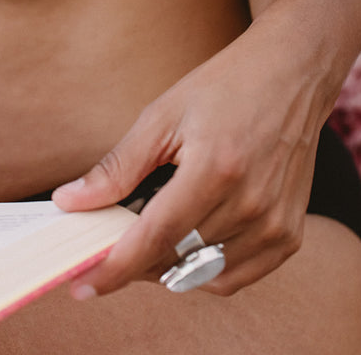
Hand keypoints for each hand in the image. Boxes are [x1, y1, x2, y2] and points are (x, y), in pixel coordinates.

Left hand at [52, 25, 322, 297]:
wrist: (290, 74)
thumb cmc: (223, 87)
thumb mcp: (162, 115)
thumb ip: (117, 166)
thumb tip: (70, 202)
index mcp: (216, 167)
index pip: (156, 236)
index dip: (115, 267)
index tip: (80, 285)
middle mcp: (251, 203)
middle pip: (176, 258)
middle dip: (132, 261)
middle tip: (104, 248)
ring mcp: (275, 223)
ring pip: (202, 274)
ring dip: (165, 265)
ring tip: (145, 237)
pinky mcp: (289, 235)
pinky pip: (235, 276)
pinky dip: (202, 269)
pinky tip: (185, 242)